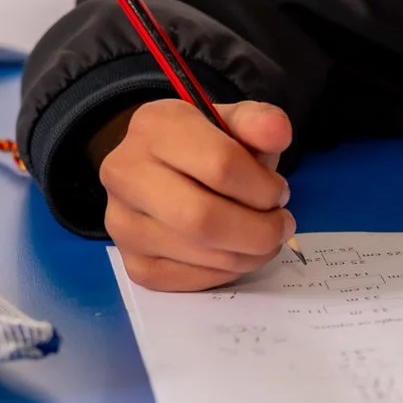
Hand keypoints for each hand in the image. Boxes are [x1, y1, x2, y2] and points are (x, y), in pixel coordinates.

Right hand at [92, 98, 295, 290]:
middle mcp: (125, 172)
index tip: (279, 193)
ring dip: (248, 254)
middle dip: (258, 230)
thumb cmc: (206, 145)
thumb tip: (278, 132)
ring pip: (198, 252)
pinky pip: (188, 280)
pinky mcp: (131, 262)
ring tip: (264, 239)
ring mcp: (121, 222)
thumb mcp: (235, 122)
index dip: (263, 187)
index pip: (220, 164)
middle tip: (281, 226)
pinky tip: (236, 254)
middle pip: (203, 218)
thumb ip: (260, 122)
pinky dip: (225, 273)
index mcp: (154, 126)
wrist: (161, 170)